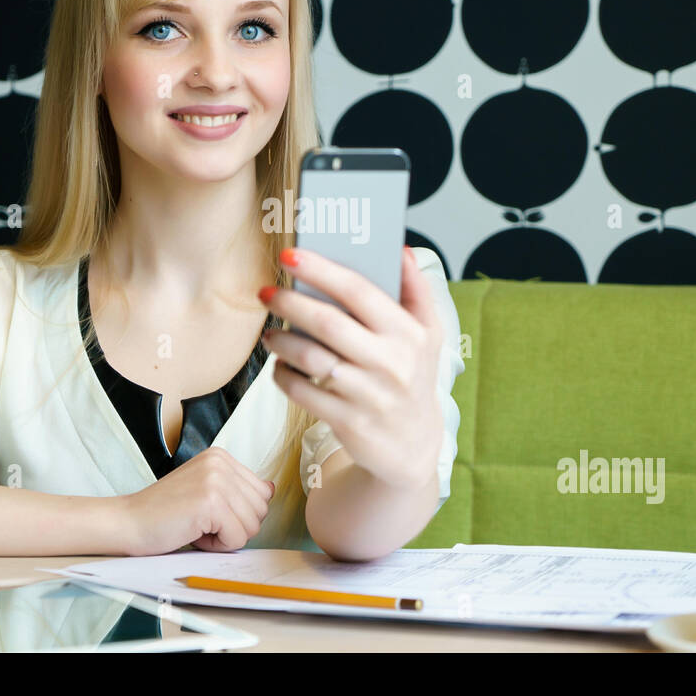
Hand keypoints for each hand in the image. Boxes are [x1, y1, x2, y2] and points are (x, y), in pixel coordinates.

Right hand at [121, 447, 274, 554]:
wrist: (129, 522)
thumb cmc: (165, 513)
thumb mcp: (206, 491)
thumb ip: (237, 489)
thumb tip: (270, 489)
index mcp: (221, 456)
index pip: (262, 493)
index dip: (238, 513)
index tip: (207, 512)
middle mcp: (221, 462)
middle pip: (261, 510)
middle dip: (234, 526)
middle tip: (200, 521)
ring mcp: (216, 480)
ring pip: (252, 526)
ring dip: (224, 537)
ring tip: (196, 526)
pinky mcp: (211, 502)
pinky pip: (237, 538)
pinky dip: (216, 546)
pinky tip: (192, 533)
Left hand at [259, 245, 444, 492]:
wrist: (414, 445)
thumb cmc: (413, 377)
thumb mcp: (429, 334)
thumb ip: (416, 290)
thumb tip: (400, 250)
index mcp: (409, 334)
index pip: (360, 292)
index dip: (321, 270)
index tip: (291, 255)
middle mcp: (391, 363)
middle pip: (329, 323)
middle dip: (290, 303)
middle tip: (267, 292)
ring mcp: (369, 395)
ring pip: (312, 359)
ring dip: (281, 342)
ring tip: (269, 332)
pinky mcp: (349, 421)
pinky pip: (304, 393)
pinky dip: (284, 377)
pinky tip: (279, 366)